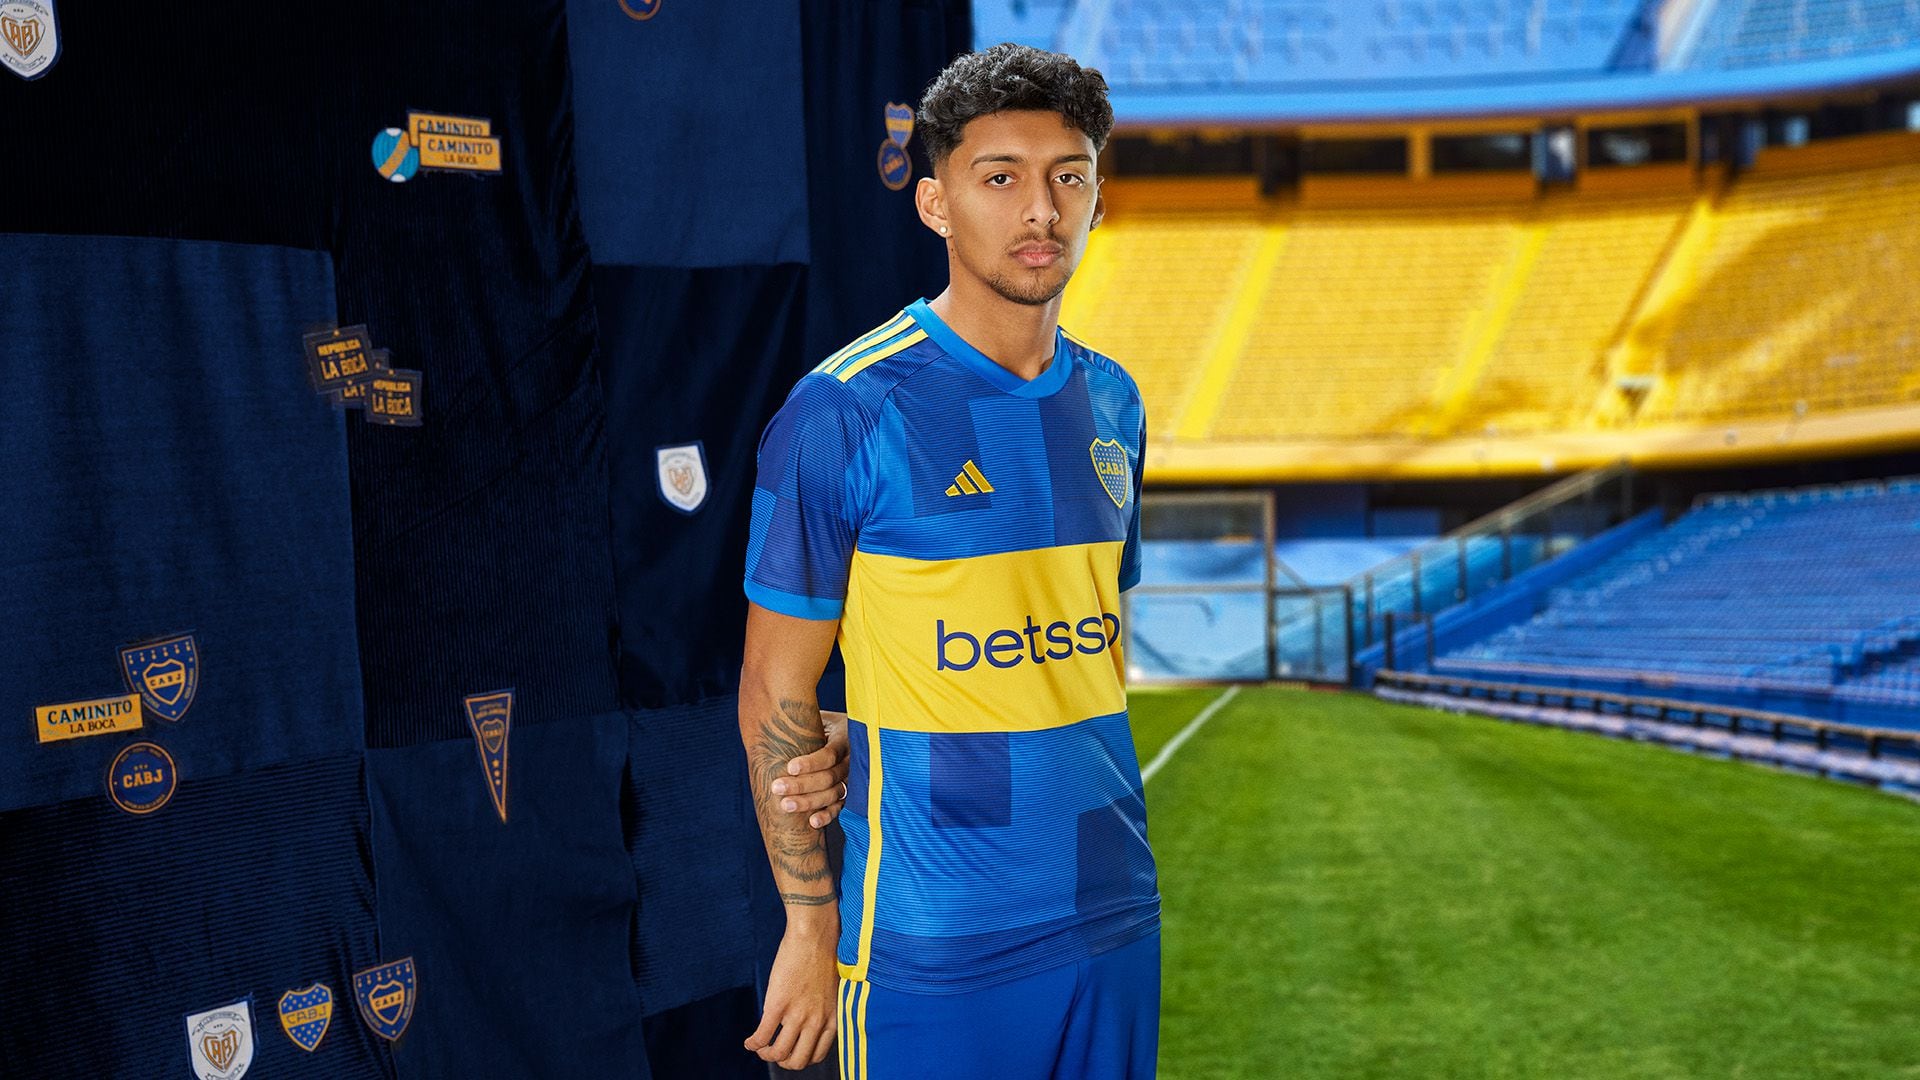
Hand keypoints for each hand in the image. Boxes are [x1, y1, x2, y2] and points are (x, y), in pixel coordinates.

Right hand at [744, 921, 839, 1069]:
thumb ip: (824, 1009)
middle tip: (774, 1053)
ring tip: (760, 1047)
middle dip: (784, 1062)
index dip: (802, 1058)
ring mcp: (797, 1014)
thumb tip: (811, 1018)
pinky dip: (752, 1044)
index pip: (817, 1055)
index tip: (792, 1051)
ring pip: (778, 1053)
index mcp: (832, 1019)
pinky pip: (762, 1035)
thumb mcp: (832, 990)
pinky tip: (748, 1042)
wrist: (814, 935)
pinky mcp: (778, 1004)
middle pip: (798, 1061)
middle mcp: (816, 1021)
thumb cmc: (824, 955)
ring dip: (766, 1054)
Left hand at [771, 710, 849, 828]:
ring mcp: (852, 777)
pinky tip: (812, 822)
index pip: (828, 755)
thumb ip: (805, 718)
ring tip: (785, 806)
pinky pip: (840, 806)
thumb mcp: (819, 716)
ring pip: (832, 794)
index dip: (810, 763)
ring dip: (808, 802)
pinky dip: (828, 815)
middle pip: (828, 777)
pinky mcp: (849, 791)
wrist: (847, 730)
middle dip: (801, 785)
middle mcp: (851, 760)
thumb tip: (775, 711)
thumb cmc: (824, 722)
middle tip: (776, 788)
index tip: (790, 767)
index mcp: (844, 738)